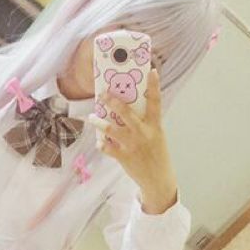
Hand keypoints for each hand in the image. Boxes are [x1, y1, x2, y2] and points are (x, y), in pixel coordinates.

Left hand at [88, 69, 176, 200]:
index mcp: (155, 125)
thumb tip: (124, 109)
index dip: (154, 86)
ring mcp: (133, 145)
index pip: (156, 102)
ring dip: (99, 122)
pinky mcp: (124, 157)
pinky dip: (101, 143)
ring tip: (91, 117)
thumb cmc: (155, 153)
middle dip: (113, 101)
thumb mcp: (155, 135)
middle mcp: (144, 133)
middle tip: (102, 94)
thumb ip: (143, 122)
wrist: (157, 179)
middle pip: (126, 112)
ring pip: (111, 130)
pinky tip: (99, 141)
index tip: (151, 70)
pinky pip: (107, 147)